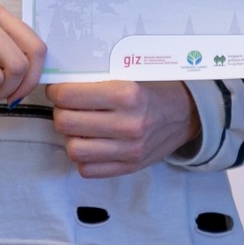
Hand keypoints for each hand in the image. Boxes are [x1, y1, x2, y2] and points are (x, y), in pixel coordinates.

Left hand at [48, 81, 200, 177]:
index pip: (69, 96)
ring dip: (70, 137)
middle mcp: (128, 124)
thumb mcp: (131, 75)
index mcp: (127, 94)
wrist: (186, 114)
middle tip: (66, 106)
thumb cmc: (154, 89)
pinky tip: (90, 143)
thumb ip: (99, 80)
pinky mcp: (129, 167)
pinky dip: (83, 157)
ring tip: (78, 126)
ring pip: (73, 149)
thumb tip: (61, 83)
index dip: (56, 92)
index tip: (58, 89)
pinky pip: (87, 169)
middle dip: (60, 112)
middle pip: (66, 123)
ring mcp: (129, 150)